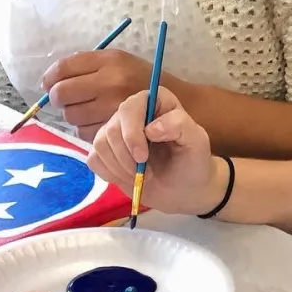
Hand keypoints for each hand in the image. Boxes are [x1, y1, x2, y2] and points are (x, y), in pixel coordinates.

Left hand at [43, 49, 153, 141]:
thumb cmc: (141, 79)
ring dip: (74, 114)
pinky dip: (87, 129)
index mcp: (110, 61)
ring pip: (71, 115)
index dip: (50, 78)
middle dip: (60, 98)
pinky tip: (99, 122)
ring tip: (88, 110)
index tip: (50, 84)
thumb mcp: (118, 61)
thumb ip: (88, 65)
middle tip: (67, 99)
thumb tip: (52, 79)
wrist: (176, 101)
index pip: (64, 68)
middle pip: (62, 94)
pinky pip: (84, 132)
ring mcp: (112, 108)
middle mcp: (110, 83)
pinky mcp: (115, 129)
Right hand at [88, 86, 228, 216]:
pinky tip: (128, 178)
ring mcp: (117, 131)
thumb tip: (150, 128)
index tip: (143, 157)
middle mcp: (133, 112)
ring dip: (120, 167)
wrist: (185, 189)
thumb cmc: (193, 162)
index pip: (131, 107)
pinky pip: (93, 158)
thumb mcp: (197, 142)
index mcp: (156, 101)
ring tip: (142, 177)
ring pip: (100, 143)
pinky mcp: (106, 151)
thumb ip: (180, 126)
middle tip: (147, 174)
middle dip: (127, 157)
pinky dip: (109, 173)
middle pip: (112, 128)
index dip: (132, 133)